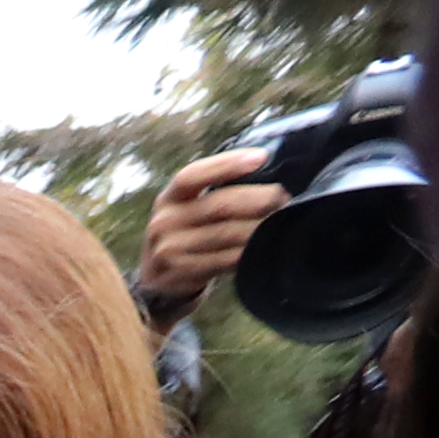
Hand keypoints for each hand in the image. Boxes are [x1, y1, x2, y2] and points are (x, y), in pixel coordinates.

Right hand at [135, 146, 282, 321]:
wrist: (156, 280)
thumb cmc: (185, 234)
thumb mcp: (186, 208)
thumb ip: (213, 191)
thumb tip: (263, 169)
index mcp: (169, 197)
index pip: (193, 175)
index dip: (227, 165)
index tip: (261, 157)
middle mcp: (165, 222)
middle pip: (219, 205)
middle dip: (258, 199)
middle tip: (283, 197)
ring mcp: (170, 249)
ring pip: (226, 234)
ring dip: (259, 227)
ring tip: (280, 221)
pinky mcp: (181, 274)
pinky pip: (225, 260)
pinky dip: (248, 252)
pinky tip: (263, 246)